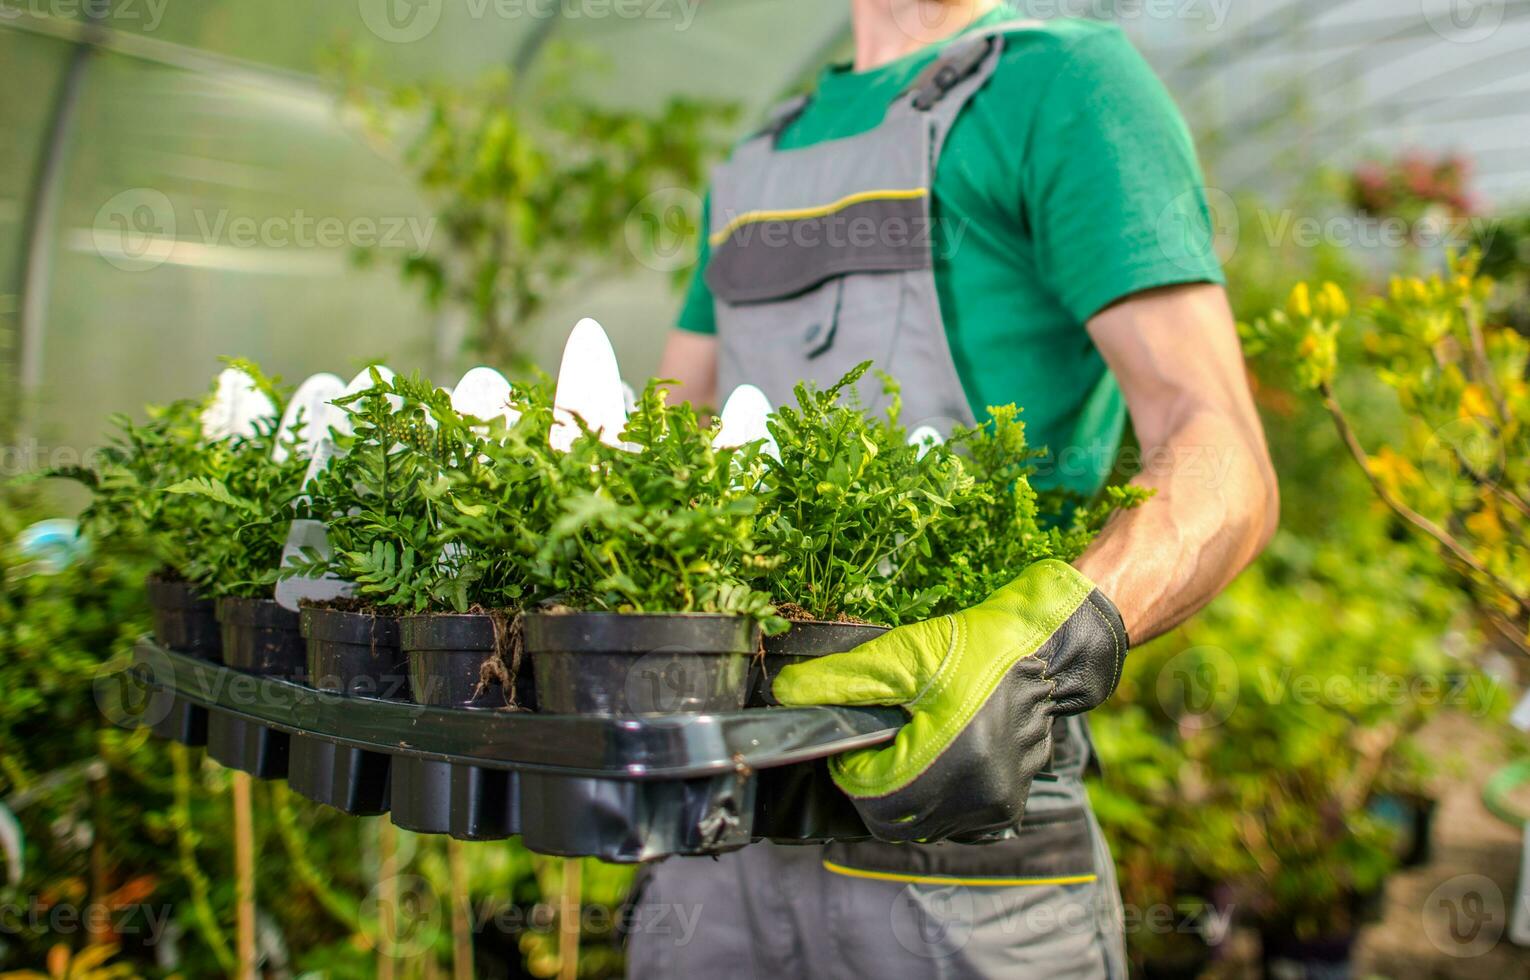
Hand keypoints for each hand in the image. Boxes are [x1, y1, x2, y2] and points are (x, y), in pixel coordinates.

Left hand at [772, 559, 1127, 841]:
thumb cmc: (975, 648)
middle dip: (875, 786)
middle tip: (882, 743)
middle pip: (891, 821)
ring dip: (904, 796)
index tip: (859, 737)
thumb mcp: (903, 653)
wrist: (1045, 650)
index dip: (851, 767)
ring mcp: (994, 806)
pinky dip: (935, 800)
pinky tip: (940, 759)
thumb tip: (787, 694)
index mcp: (944, 761)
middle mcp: (974, 796)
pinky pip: (951, 821)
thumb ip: (841, 679)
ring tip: (914, 745)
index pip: (868, 795)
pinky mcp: (1007, 807)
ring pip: (920, 826)